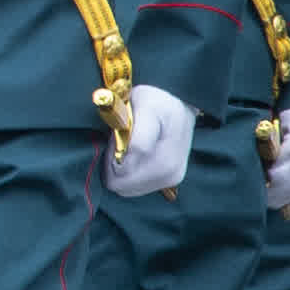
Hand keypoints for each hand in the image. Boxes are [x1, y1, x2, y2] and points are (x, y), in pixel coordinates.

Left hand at [103, 84, 195, 198]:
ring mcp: (171, 179)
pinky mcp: (170, 181)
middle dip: (113, 164)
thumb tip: (125, 163)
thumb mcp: (144, 106)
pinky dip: (129, 173)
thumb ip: (137, 136)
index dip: (110, 156)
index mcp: (164, 160)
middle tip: (120, 141)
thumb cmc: (157, 101)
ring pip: (126, 188)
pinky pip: (135, 187)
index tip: (117, 136)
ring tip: (128, 145)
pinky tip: (135, 154)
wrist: (179, 102)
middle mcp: (170, 174)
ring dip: (120, 169)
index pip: (121, 173)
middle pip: (121, 184)